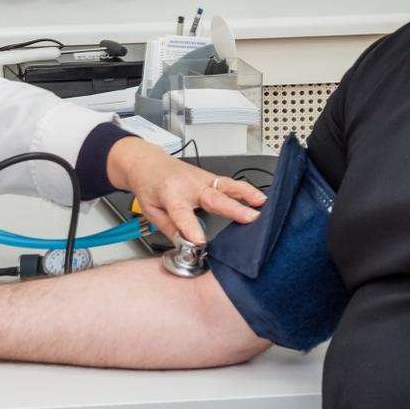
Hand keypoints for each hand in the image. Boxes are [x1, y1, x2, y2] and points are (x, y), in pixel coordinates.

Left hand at [109, 138, 264, 244]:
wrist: (147, 162)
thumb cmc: (149, 184)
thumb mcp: (151, 211)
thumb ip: (171, 230)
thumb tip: (187, 247)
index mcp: (170, 194)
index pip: (182, 214)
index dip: (191, 228)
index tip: (200, 241)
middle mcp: (189, 185)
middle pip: (213, 198)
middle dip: (232, 209)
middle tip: (249, 218)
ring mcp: (202, 180)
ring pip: (226, 186)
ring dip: (246, 194)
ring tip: (262, 204)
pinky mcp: (211, 179)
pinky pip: (230, 184)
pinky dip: (246, 190)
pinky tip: (259, 198)